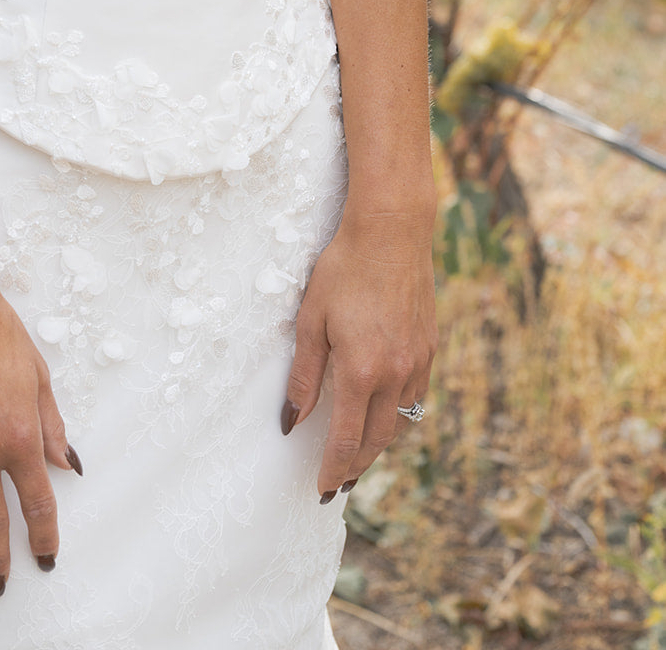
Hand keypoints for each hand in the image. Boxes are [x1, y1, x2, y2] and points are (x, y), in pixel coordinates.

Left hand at [280, 210, 436, 497]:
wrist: (392, 233)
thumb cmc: (343, 269)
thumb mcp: (311, 319)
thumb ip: (304, 375)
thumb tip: (292, 421)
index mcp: (361, 370)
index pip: (346, 439)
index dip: (333, 468)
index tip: (322, 488)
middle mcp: (395, 374)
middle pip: (376, 440)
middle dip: (356, 465)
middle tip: (338, 482)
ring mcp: (417, 362)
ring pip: (400, 422)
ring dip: (379, 443)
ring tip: (358, 455)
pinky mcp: (429, 348)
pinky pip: (415, 397)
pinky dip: (398, 415)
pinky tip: (384, 414)